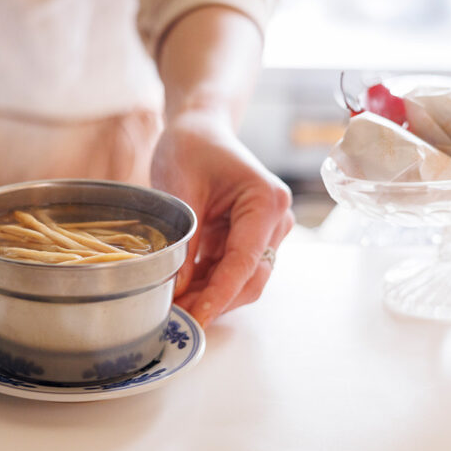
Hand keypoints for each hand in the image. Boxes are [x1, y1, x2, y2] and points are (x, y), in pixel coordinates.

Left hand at [151, 111, 293, 326]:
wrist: (198, 129)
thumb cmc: (191, 148)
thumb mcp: (181, 191)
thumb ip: (185, 242)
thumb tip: (179, 291)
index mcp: (266, 202)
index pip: (244, 261)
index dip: (219, 294)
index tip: (196, 317)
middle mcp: (275, 220)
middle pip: (250, 278)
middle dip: (215, 302)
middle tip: (176, 321)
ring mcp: (265, 232)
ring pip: (243, 280)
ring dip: (211, 298)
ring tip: (175, 311)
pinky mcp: (248, 238)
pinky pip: (231, 271)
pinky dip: (209, 285)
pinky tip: (183, 295)